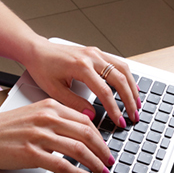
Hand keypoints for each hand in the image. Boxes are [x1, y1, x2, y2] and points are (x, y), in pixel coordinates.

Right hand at [0, 98, 114, 172]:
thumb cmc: (4, 128)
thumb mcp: (34, 113)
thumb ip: (57, 118)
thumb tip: (80, 131)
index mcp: (50, 106)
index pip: (85, 120)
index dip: (100, 137)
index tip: (105, 148)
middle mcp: (47, 118)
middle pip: (87, 134)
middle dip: (103, 151)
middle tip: (109, 162)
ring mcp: (40, 135)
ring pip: (79, 149)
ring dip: (95, 163)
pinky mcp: (32, 153)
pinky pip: (63, 165)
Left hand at [23, 40, 139, 127]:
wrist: (37, 50)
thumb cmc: (42, 68)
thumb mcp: (54, 90)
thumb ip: (74, 103)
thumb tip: (92, 116)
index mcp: (81, 67)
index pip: (104, 92)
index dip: (114, 109)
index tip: (119, 121)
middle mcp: (91, 57)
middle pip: (119, 79)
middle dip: (129, 100)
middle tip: (133, 116)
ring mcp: (96, 52)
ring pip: (122, 69)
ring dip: (132, 87)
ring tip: (136, 104)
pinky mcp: (96, 52)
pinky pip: (117, 63)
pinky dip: (127, 76)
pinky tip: (131, 87)